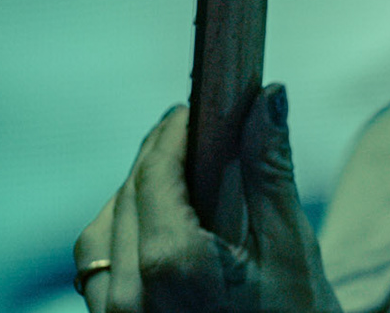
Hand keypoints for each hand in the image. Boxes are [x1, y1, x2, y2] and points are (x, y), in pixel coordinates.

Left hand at [74, 84, 340, 312]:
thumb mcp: (292, 252)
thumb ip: (271, 169)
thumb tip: (267, 96)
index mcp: (172, 266)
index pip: (154, 170)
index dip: (173, 131)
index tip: (195, 108)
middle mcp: (128, 297)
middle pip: (126, 197)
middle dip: (157, 161)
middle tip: (198, 138)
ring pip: (99, 238)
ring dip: (132, 202)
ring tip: (179, 189)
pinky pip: (97, 279)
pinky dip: (121, 245)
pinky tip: (162, 241)